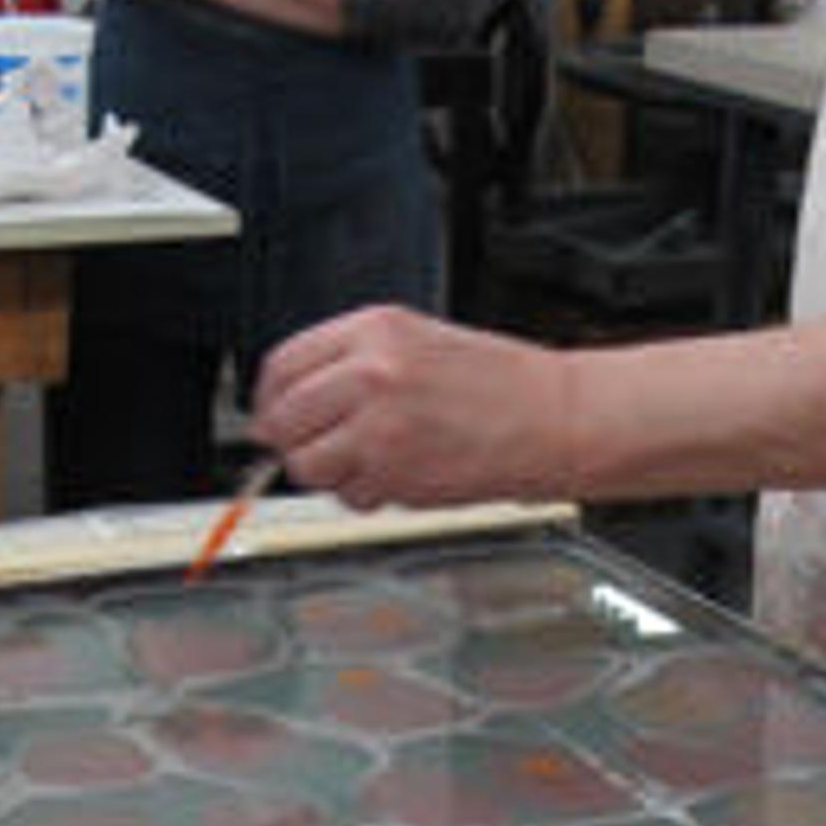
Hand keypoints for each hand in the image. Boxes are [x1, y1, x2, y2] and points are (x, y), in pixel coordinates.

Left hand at [249, 305, 578, 508]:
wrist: (554, 418)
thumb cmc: (500, 385)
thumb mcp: (420, 343)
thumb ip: (355, 364)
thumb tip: (295, 401)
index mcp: (374, 329)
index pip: (283, 364)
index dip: (270, 398)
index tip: (273, 416)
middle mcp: (370, 372)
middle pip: (283, 417)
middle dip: (291, 442)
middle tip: (314, 450)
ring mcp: (379, 424)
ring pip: (307, 463)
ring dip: (328, 475)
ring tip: (367, 465)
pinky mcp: (394, 472)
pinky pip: (348, 495)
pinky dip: (365, 496)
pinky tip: (401, 477)